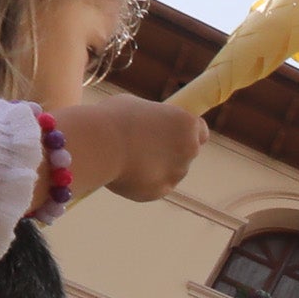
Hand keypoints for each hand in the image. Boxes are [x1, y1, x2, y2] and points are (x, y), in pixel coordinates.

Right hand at [47, 96, 207, 204]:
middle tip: (144, 147)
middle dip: (170, 151)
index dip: (185, 133)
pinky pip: (156, 187)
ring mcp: (176, 173)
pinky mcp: (160, 191)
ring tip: (129, 160)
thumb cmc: (113, 119)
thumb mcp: (137, 107)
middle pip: (186, 153)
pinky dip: (145, 183)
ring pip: (171, 172)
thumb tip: (151, 123)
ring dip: (158, 168)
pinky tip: (126, 174)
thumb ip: (153, 119)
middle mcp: (189, 150)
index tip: (173, 134)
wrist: (98, 145)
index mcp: (187, 124)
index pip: (200, 131)